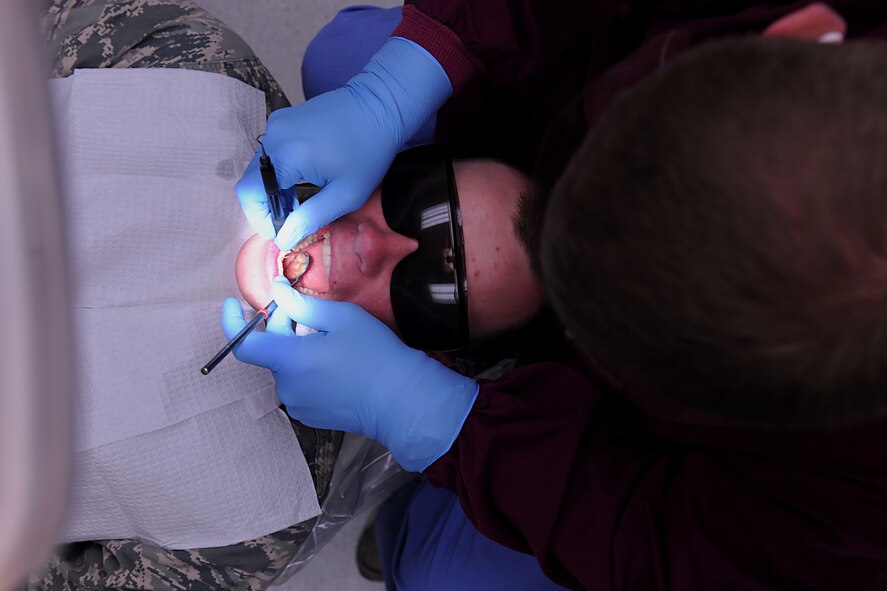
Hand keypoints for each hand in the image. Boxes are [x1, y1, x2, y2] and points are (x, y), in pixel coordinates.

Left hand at [221, 278, 477, 471]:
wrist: (401, 401)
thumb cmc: (374, 354)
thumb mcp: (341, 317)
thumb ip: (301, 304)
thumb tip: (275, 291)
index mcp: (289, 361)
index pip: (244, 345)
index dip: (233, 323)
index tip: (235, 304)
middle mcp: (287, 386)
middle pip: (270, 352)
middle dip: (281, 327)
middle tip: (306, 309)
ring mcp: (298, 404)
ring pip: (287, 367)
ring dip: (297, 349)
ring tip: (330, 339)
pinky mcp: (311, 416)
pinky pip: (300, 385)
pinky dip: (307, 369)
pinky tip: (335, 363)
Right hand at [236, 38, 451, 249]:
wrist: (380, 106)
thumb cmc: (369, 152)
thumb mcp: (345, 194)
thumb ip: (310, 219)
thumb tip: (283, 240)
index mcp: (287, 155)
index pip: (251, 194)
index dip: (260, 219)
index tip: (282, 231)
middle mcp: (274, 136)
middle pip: (252, 181)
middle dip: (268, 206)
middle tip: (294, 219)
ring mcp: (276, 124)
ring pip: (260, 168)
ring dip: (274, 189)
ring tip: (300, 201)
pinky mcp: (283, 119)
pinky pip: (270, 152)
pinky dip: (279, 171)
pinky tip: (301, 179)